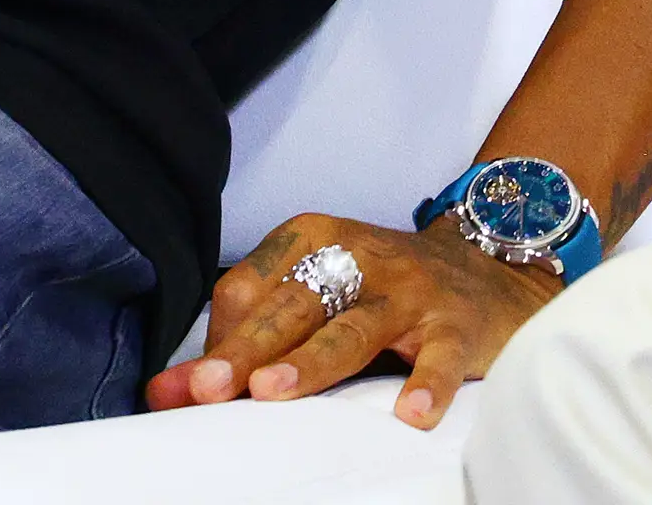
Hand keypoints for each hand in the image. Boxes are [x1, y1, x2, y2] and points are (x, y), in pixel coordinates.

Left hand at [154, 213, 560, 427]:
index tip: (194, 390)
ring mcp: (409, 291)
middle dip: (246, 348)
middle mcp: (359, 256)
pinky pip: (440, 355)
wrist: (487, 268)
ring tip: (274, 391)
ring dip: (312, 361)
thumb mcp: (314, 296)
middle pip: (292, 305)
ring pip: (354, 328)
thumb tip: (165, 392)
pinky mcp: (456, 324)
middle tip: (208, 390)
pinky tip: (410, 413)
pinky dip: (427, 383)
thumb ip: (244, 340)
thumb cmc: (379, 288)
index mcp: (313, 238)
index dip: (217, 339)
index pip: (248, 285)